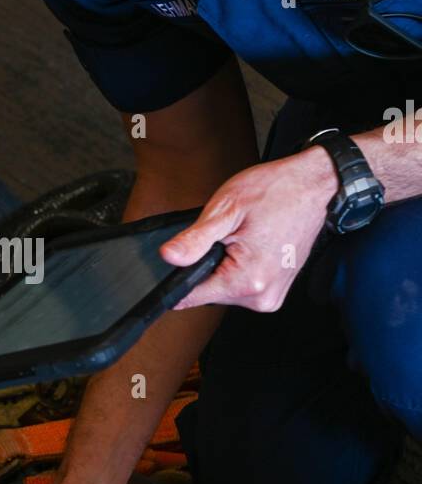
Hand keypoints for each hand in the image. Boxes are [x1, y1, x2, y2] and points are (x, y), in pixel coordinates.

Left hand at [161, 150, 335, 312]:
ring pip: (225, 288)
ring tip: (242, 237)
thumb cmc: (277, 191)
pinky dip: (238, 267)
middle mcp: (262, 297)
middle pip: (209, 292)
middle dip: (207, 264)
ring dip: (223, 265)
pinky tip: (250, 246)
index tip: (183, 260)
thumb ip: (195, 239)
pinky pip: (243, 284)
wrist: (314, 186)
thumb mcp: (227, 209)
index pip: (191, 297)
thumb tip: (169, 257)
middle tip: (225, 236)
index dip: (177, 278)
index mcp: (247, 281)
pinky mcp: (276, 290)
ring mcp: (272, 296)